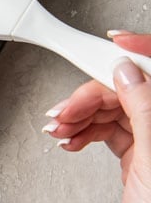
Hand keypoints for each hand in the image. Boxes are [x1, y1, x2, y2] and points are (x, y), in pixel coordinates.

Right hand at [44, 32, 150, 202]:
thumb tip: (125, 70)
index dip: (138, 50)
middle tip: (65, 108)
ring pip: (114, 108)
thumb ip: (143, 110)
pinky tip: (69, 137)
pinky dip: (84, 130)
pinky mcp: (138, 159)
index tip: (109, 42)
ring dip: (82, 114)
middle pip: (129, 89)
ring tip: (60, 127)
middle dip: (92, 94)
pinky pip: (108, 129)